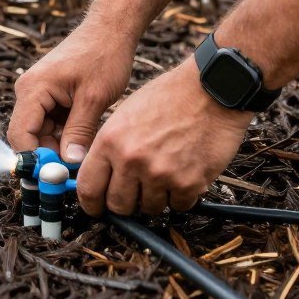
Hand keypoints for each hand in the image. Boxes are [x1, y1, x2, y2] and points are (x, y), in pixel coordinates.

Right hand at [6, 19, 135, 162]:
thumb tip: (68, 163)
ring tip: (83, 158)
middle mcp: (29, 92)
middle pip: (28, 137)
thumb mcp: (95, 97)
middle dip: (49, 157)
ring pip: (41, 134)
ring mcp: (39, 94)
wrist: (111, 29)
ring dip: (59, 148)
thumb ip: (79, 132)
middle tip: (73, 175)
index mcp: (33, 89)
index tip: (55, 177)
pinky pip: (52, 125)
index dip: (34, 160)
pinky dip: (66, 137)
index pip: (20, 135)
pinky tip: (84, 143)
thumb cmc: (103, 55)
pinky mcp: (51, 97)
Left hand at [76, 59, 253, 215]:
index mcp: (110, 142)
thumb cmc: (167, 98)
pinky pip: (178, 206)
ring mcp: (160, 174)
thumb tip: (98, 179)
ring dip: (155, 197)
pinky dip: (180, 195)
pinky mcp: (188, 183)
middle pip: (118, 205)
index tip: (96, 207)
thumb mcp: (124, 116)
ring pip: (149, 208)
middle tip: (134, 192)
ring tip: (163, 172)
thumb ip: (108, 149)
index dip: (91, 203)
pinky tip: (183, 172)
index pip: (88, 188)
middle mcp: (132, 161)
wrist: (209, 90)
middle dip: (125, 202)